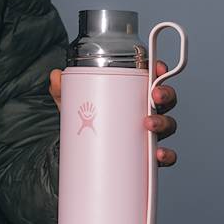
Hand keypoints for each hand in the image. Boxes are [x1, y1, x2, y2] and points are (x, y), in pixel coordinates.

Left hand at [48, 60, 179, 166]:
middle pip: (166, 100)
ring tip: (149, 124)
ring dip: (163, 123)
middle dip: (165, 95)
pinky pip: (165, 155)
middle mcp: (147, 111)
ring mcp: (150, 133)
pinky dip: (166, 155)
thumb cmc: (87, 121)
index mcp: (134, 94)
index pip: (153, 78)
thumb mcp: (73, 104)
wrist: (82, 154)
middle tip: (153, 96)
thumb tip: (55, 77)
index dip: (160, 71)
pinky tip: (158, 155)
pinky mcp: (148, 155)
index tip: (157, 68)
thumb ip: (63, 91)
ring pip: (168, 125)